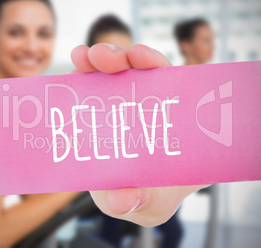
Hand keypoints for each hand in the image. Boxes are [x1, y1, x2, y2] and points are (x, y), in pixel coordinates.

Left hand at [70, 43, 207, 226]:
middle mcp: (123, 113)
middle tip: (92, 56)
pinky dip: (153, 62)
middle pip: (108, 80)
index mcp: (105, 133)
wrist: (188, 187)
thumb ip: (127, 202)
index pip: (88, 102)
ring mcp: (149, 102)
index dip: (78, 84)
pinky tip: (146, 57)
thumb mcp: (139, 204)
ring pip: (134, 70)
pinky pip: (164, 74)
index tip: (72, 73)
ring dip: (125, 56)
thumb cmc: (152, 195)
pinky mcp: (173, 97)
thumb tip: (120, 200)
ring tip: (125, 54)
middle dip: (98, 63)